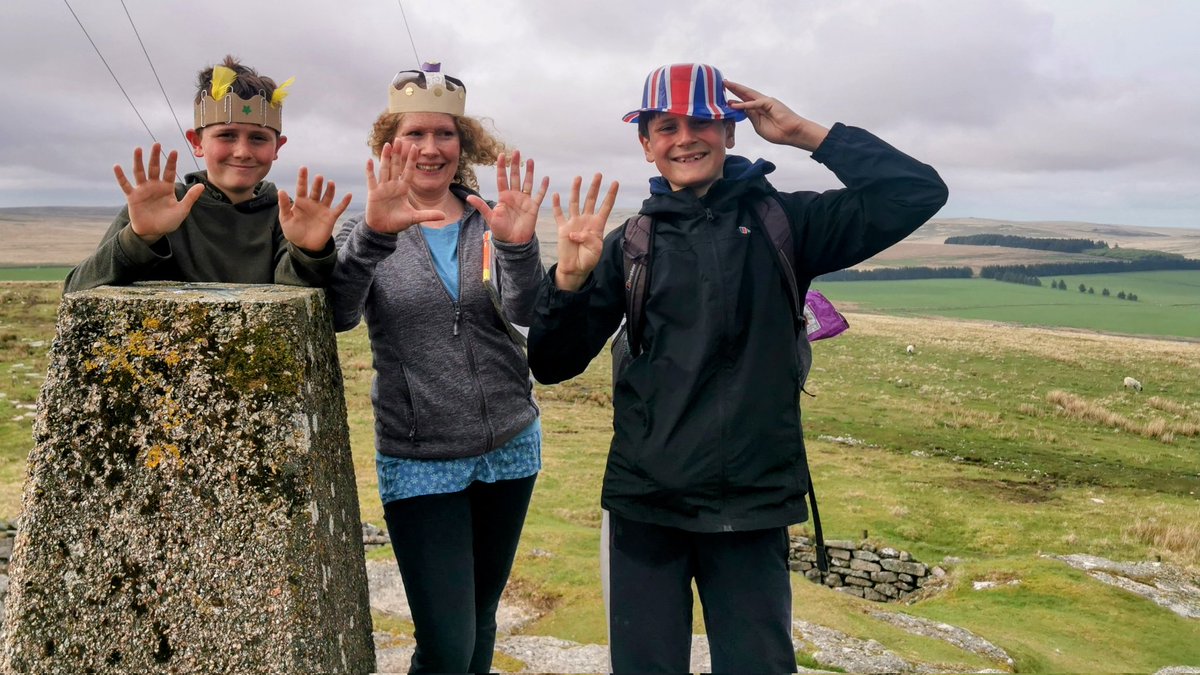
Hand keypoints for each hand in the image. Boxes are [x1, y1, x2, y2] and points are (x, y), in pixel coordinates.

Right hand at [113, 143, 202, 243]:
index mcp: (167, 188)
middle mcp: (154, 186)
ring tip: (138, 149)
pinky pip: (125, 185)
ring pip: (140, 172)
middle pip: (154, 168)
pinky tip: (116, 166)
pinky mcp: (132, 197)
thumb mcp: (182, 210)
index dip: (172, 162)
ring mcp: (142, 190)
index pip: (170, 172)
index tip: (174, 151)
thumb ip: (190, 197)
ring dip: (138, 161)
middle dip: (156, 157)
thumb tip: (202, 185)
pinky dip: (120, 176)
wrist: (153, 232)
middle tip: (157, 144)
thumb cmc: (168, 221)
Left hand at [278, 167, 351, 251]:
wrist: (305, 246)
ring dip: (329, 190)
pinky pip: (339, 208)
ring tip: (330, 183)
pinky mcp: (331, 217)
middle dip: (317, 184)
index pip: (301, 188)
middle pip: (316, 190)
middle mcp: (313, 203)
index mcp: (301, 202)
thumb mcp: (285, 219)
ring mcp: (322, 209)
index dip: (302, 178)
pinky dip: (344, 202)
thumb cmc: (294, 232)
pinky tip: (349, 195)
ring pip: (327, 196)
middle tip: (319, 177)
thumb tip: (281, 190)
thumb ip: (283, 205)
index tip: (303, 168)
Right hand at [364, 142, 446, 233]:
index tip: (415, 147)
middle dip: (398, 153)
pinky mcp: (373, 193)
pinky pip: (371, 180)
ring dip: (385, 157)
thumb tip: (444, 216)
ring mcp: (382, 188)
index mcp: (403, 189)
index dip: (411, 160)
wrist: (383, 229)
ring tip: (388, 145)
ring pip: (384, 169)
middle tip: (399, 139)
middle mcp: (393, 186)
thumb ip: (428, 215)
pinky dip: (370, 171)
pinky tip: (369, 160)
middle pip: (396, 166)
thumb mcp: (414, 218)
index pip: (408, 171)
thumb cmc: (397, 222)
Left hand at [465, 150, 547, 243]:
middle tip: (517, 152)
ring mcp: (524, 200)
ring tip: (531, 160)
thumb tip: (468, 197)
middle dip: (516, 164)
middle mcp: (514, 196)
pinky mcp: (533, 207)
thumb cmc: (500, 230)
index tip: (501, 155)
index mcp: (503, 197)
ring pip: (527, 182)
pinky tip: (545, 178)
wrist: (513, 242)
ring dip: (529, 172)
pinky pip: (539, 195)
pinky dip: (543, 187)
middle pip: (515, 176)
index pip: (502, 178)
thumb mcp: (490, 217)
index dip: (502, 167)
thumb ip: (481, 205)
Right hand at [552, 173, 618, 290]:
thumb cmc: (588, 260)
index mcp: (597, 225)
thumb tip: (577, 232)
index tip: (616, 182)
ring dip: (576, 190)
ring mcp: (574, 223)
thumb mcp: (596, 250)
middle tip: (598, 174)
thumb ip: (590, 240)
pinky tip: (555, 194)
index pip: (606, 206)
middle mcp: (586, 220)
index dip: (610, 195)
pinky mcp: (563, 228)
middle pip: (591, 200)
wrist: (575, 268)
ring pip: (575, 203)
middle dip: (595, 187)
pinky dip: (556, 205)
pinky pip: (559, 215)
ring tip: (578, 178)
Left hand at [724, 80, 828, 150]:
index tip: (724, 98)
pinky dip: (744, 104)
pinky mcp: (770, 103)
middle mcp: (762, 103)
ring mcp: (766, 102)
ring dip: (737, 89)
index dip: (735, 100)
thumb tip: (741, 109)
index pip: (745, 102)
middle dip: (734, 88)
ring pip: (748, 94)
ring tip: (726, 84)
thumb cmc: (778, 132)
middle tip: (723, 83)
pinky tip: (734, 105)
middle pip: (745, 94)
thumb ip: (750, 116)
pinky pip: (754, 104)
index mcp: (759, 110)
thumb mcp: (758, 126)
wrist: (792, 134)